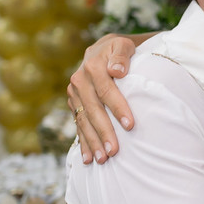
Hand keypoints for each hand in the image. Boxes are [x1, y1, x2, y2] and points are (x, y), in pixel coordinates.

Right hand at [68, 34, 137, 163]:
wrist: (104, 48)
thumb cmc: (121, 49)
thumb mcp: (124, 45)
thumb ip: (121, 55)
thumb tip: (117, 71)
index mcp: (93, 66)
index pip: (106, 90)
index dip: (118, 108)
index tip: (130, 125)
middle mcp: (79, 80)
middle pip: (93, 109)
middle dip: (103, 131)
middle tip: (114, 151)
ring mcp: (74, 93)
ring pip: (83, 120)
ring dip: (92, 141)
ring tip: (102, 159)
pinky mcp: (73, 103)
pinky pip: (77, 124)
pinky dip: (83, 141)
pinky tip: (87, 158)